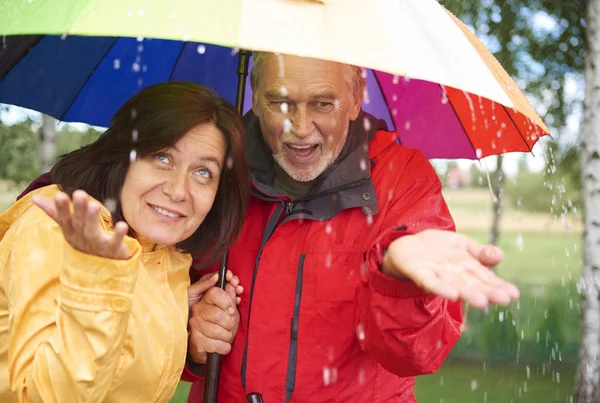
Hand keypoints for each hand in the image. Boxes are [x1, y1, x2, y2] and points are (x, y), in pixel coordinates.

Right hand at [32, 190, 128, 259]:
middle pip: (79, 224)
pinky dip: (118, 235)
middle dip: (78, 209)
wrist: (105, 266)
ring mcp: (96, 246)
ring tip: (95, 205)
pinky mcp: (112, 251)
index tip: (59, 195)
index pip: (64, 220)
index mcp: (71, 232)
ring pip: (92, 233)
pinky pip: (114, 243)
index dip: (61, 209)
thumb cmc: (85, 241)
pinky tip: (122, 225)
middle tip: (80, 194)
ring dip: (92, 219)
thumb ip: (55, 212)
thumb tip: (34, 198)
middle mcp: (81, 240)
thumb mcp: (69, 227)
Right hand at [187, 270, 242, 363]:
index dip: (226, 301)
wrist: (210, 347)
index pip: (214, 293)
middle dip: (229, 323)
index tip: (231, 310)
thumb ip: (231, 295)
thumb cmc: (221, 325)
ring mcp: (195, 326)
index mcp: (205, 299)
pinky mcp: (196, 341)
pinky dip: (224, 347)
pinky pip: (216, 345)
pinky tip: (223, 345)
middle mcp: (197, 311)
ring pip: (216, 330)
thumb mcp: (229, 309)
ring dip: (227, 336)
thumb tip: (233, 283)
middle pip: (216, 313)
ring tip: (226, 336)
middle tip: (230, 326)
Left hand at [188, 269, 242, 308]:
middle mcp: (215, 289)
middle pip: (227, 282)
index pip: (220, 275)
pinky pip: (231, 301)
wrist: (187, 318)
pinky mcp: (222, 307)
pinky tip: (237, 300)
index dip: (226, 275)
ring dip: (236, 290)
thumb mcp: (192, 292)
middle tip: (236, 283)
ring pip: (231, 291)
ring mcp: (219, 298)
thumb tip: (216, 275)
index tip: (229, 276)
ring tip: (239, 290)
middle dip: (233, 282)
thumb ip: (203, 283)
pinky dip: (236, 300)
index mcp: (208, 282)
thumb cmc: (186, 304)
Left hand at [383, 229, 518, 308]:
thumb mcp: (461, 244)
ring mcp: (436, 274)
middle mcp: (453, 274)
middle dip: (486, 292)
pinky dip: (440, 288)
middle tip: (503, 300)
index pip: (484, 278)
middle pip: (471, 284)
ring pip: (454, 285)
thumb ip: (479, 251)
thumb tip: (499, 256)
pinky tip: (452, 294)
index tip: (513, 294)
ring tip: (481, 301)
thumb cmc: (438, 248)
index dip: (498, 286)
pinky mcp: (418, 272)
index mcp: (466, 267)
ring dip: (467, 293)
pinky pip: (430, 281)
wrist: (408, 242)